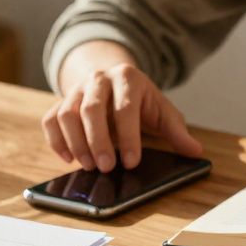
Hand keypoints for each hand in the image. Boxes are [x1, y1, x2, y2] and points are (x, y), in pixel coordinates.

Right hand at [43, 44, 202, 171]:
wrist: (112, 79)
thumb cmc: (140, 100)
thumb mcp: (162, 111)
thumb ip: (177, 131)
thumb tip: (196, 152)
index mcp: (127, 78)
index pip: (125, 107)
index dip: (128, 136)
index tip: (132, 162)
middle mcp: (98, 79)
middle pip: (91, 109)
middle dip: (98, 141)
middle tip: (105, 168)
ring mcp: (76, 89)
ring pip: (66, 113)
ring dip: (75, 143)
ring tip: (88, 165)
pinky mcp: (60, 101)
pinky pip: (50, 120)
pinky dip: (56, 141)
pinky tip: (68, 158)